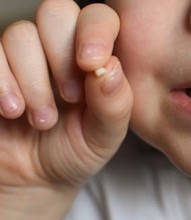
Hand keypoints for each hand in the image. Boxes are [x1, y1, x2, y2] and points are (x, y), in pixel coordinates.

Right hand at [0, 0, 132, 217]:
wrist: (35, 180)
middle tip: (71, 97)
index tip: (91, 64)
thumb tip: (109, 65)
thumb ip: (115, 103)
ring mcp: (21, 56)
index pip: (97, 18)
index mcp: (93, 56)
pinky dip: (1, 81)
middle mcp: (57, 48)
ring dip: (33, 80)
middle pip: (56, 13)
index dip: (95, 31)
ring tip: (43, 120)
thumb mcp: (105, 136)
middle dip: (62, 55)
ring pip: (20, 33)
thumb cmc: (76, 151)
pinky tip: (12, 110)